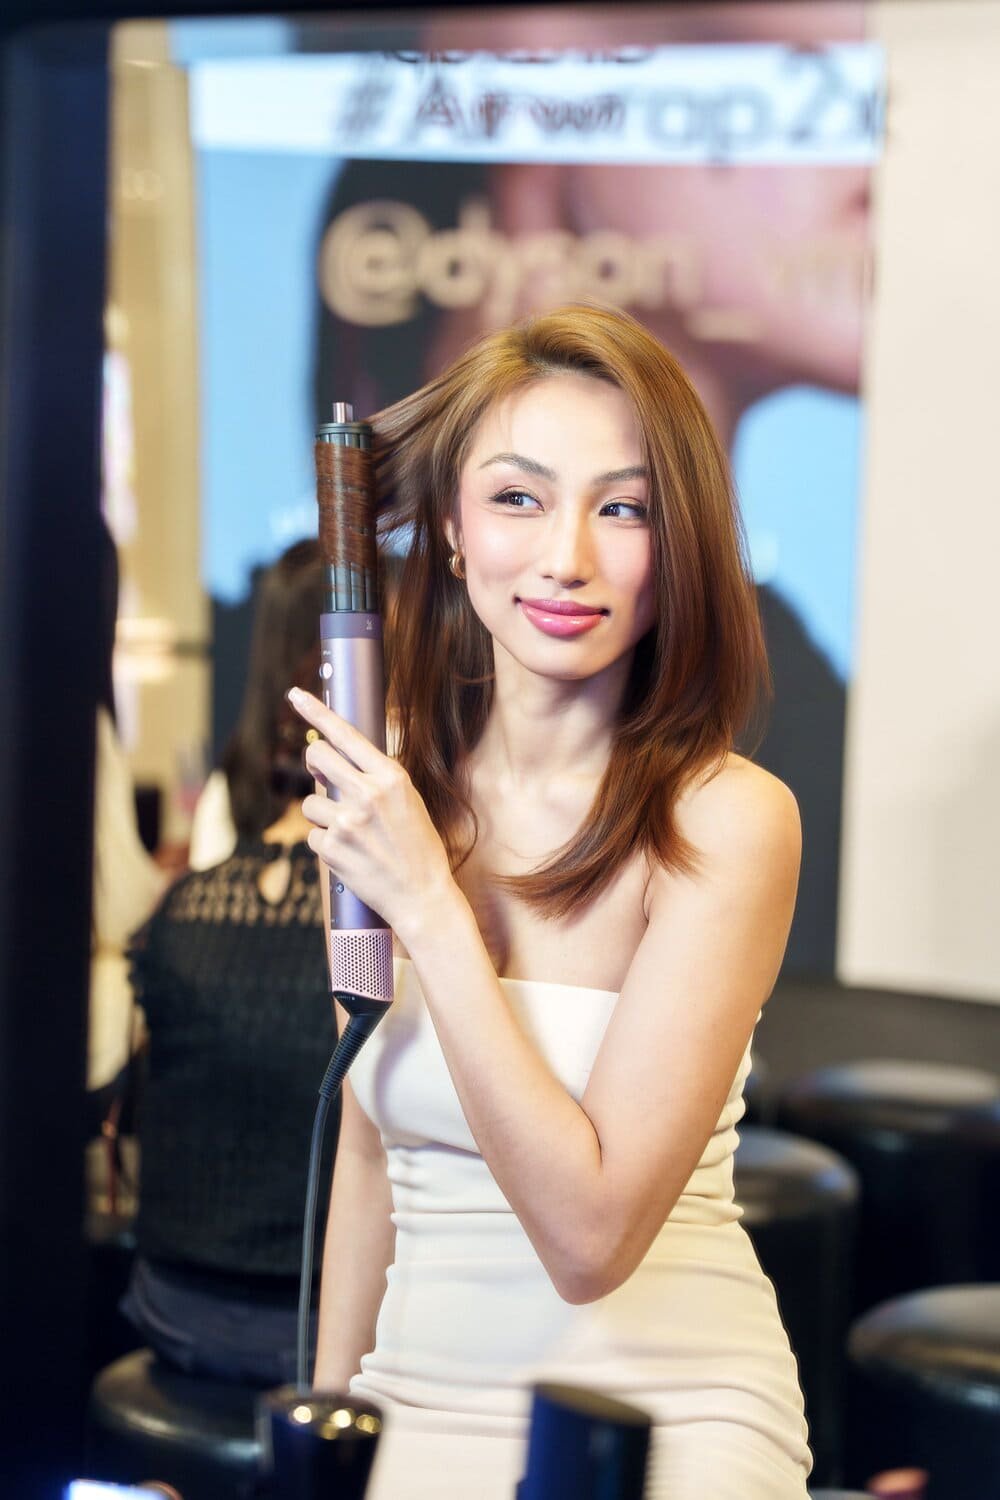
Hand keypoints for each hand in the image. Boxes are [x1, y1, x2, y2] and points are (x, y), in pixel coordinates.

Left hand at [288, 687, 455, 938]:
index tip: (296, 696)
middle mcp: (368, 794)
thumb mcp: (408, 801)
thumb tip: (334, 760)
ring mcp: (347, 821)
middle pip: (317, 757)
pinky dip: (326, 845)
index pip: (345, 734)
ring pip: (310, 802)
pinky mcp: (332, 848)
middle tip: (322, 772)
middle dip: (315, 762)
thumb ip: (375, 778)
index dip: (316, 711)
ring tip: (350, 833)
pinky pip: (313, 836)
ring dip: (322, 814)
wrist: (422, 895)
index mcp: (391, 777)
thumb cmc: (418, 847)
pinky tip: (350, 855)